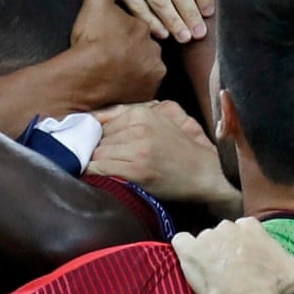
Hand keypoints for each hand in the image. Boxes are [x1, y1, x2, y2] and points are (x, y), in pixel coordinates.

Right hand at [68, 0, 165, 105]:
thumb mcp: (94, 4)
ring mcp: (153, 72)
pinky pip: (145, 88)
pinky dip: (136, 86)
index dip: (127, 31)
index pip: (140, 26)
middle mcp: (154, 49)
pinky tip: (122, 84)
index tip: (115, 36)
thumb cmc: (91, 40)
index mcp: (144, 26)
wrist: (85, 76)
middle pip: (146, 48)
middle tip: (116, 55)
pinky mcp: (149, 93)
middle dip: (135, 50)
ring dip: (137, 68)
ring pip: (148, 68)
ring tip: (118, 71)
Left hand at [88, 101, 236, 209]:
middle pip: (98, 139)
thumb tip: (89, 119)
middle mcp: (139, 129)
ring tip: (102, 171)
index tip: (91, 146)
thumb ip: (125, 115)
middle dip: (95, 150)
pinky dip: (97, 174)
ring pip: (98, 154)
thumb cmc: (178, 149)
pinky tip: (101, 179)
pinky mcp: (138, 171)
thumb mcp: (156, 121)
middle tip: (99, 161)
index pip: (101, 122)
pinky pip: (103, 169)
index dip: (95, 137)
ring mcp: (138, 150)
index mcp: (142, 114)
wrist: (203, 173)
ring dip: (96, 164)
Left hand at [172, 217, 293, 293]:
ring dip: (205, 254)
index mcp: (251, 226)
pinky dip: (182, 250)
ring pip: (204, 240)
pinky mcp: (187, 247)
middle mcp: (228, 225)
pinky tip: (189, 263)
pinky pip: (180, 241)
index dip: (245, 249)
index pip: (244, 232)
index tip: (247, 266)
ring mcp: (206, 235)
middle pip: (224, 235)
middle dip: (225, 250)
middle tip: (230, 273)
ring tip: (211, 275)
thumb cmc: (272, 285)